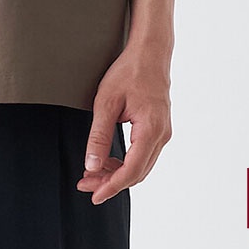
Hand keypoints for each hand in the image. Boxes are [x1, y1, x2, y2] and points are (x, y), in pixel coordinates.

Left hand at [76, 42, 172, 203]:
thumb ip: (99, 136)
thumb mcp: (106, 102)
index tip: (94, 195)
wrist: (150, 53)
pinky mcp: (158, 129)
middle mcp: (162, 136)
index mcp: (151, 130)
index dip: (111, 187)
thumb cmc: (129, 72)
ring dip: (117, 173)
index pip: (131, 171)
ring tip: (91, 173)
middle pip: (137, 173)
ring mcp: (163, 133)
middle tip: (85, 183)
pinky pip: (142, 155)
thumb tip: (92, 165)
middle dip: (110, 182)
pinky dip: (125, 162)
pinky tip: (107, 160)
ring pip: (140, 166)